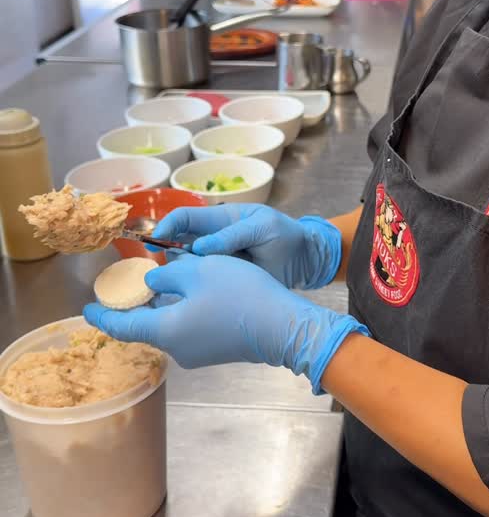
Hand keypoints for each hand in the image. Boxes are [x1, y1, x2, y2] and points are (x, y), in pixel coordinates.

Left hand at [84, 253, 366, 392]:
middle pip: (147, 325)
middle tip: (128, 286)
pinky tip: (191, 292)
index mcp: (165, 330)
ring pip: (170, 325)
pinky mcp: (215, 351)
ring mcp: (197, 353)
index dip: (103, 316)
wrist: (283, 327)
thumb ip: (167, 277)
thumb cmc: (237, 294)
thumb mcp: (198, 271)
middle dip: (137, 305)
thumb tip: (153, 284)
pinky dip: (182, 311)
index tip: (87, 309)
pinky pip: (189, 329)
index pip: (122, 326)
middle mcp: (176, 348)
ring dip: (164, 305)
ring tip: (162, 282)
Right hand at [152, 204, 341, 289]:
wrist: (305, 261)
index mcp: (219, 220)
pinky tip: (191, 298)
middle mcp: (211, 241)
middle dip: (167, 254)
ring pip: (186, 267)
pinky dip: (193, 290)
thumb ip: (233, 235)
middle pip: (178, 244)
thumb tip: (200, 248)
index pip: (184, 218)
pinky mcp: (223, 283)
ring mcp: (216, 263)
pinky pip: (202, 285)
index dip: (166, 226)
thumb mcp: (263, 228)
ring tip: (180, 283)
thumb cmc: (284, 236)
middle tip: (163, 269)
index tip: (155, 241)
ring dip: (180, 274)